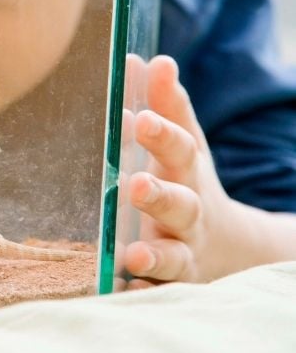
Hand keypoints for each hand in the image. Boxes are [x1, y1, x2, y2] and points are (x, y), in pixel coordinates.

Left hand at [121, 55, 241, 286]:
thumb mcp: (186, 145)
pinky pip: (158, 292)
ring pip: (174, 255)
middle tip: (136, 186)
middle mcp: (189, 214)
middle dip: (160, 195)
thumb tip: (149, 59)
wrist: (230, 249)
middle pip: (180, 205)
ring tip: (133, 252)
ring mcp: (184, 252)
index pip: (179, 150)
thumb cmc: (190, 183)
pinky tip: (122, 289)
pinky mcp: (173, 284)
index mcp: (187, 174)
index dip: (162, 134)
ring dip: (155, 253)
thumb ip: (166, 105)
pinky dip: (143, 293)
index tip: (140, 119)